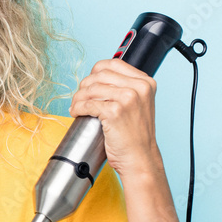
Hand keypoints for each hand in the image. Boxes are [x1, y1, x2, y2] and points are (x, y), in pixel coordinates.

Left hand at [67, 58, 160, 176]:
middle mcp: (139, 87)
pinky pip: (88, 104)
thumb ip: (126, 88)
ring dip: (78, 98)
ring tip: (75, 106)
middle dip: (84, 85)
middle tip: (79, 97)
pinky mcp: (115, 112)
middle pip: (100, 74)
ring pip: (91, 89)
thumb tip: (97, 79)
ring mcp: (128, 99)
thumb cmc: (136, 136)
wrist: (140, 158)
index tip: (89, 82)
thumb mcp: (139, 105)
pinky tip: (76, 112)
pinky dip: (78, 108)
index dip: (96, 71)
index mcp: (145, 82)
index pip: (114, 64)